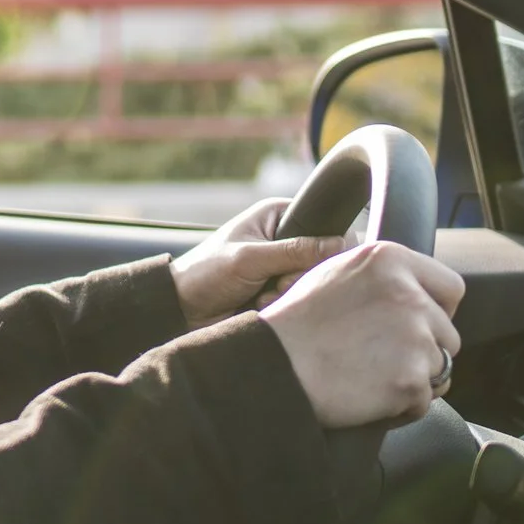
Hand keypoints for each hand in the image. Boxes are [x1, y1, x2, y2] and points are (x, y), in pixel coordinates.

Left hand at [169, 198, 345, 327]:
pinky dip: (280, 304)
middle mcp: (283, 238)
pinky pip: (296, 298)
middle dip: (299, 276)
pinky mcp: (277, 290)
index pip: (323, 225)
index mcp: (277, 215)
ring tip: (261, 295)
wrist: (182, 308)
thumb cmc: (207, 273)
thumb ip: (294, 252)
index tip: (310, 264)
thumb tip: (341, 244)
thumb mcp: (250, 258)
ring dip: (287, 293)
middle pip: (320, 258)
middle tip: (277, 283)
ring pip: (309, 282)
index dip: (325, 246)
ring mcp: (280, 266)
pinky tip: (259, 305)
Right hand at [260, 242, 465, 428]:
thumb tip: (415, 290)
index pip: (451, 287)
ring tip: (370, 377)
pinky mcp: (411, 380)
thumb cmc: (296, 323)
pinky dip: (401, 407)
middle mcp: (410, 295)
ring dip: (413, 379)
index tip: (418, 325)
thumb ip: (382, 275)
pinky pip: (423, 402)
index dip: (437, 310)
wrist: (273, 365)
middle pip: (448, 334)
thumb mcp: (336, 272)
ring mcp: (414, 338)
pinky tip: (368, 396)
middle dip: (424, 350)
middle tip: (382, 358)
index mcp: (390, 260)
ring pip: (439, 369)